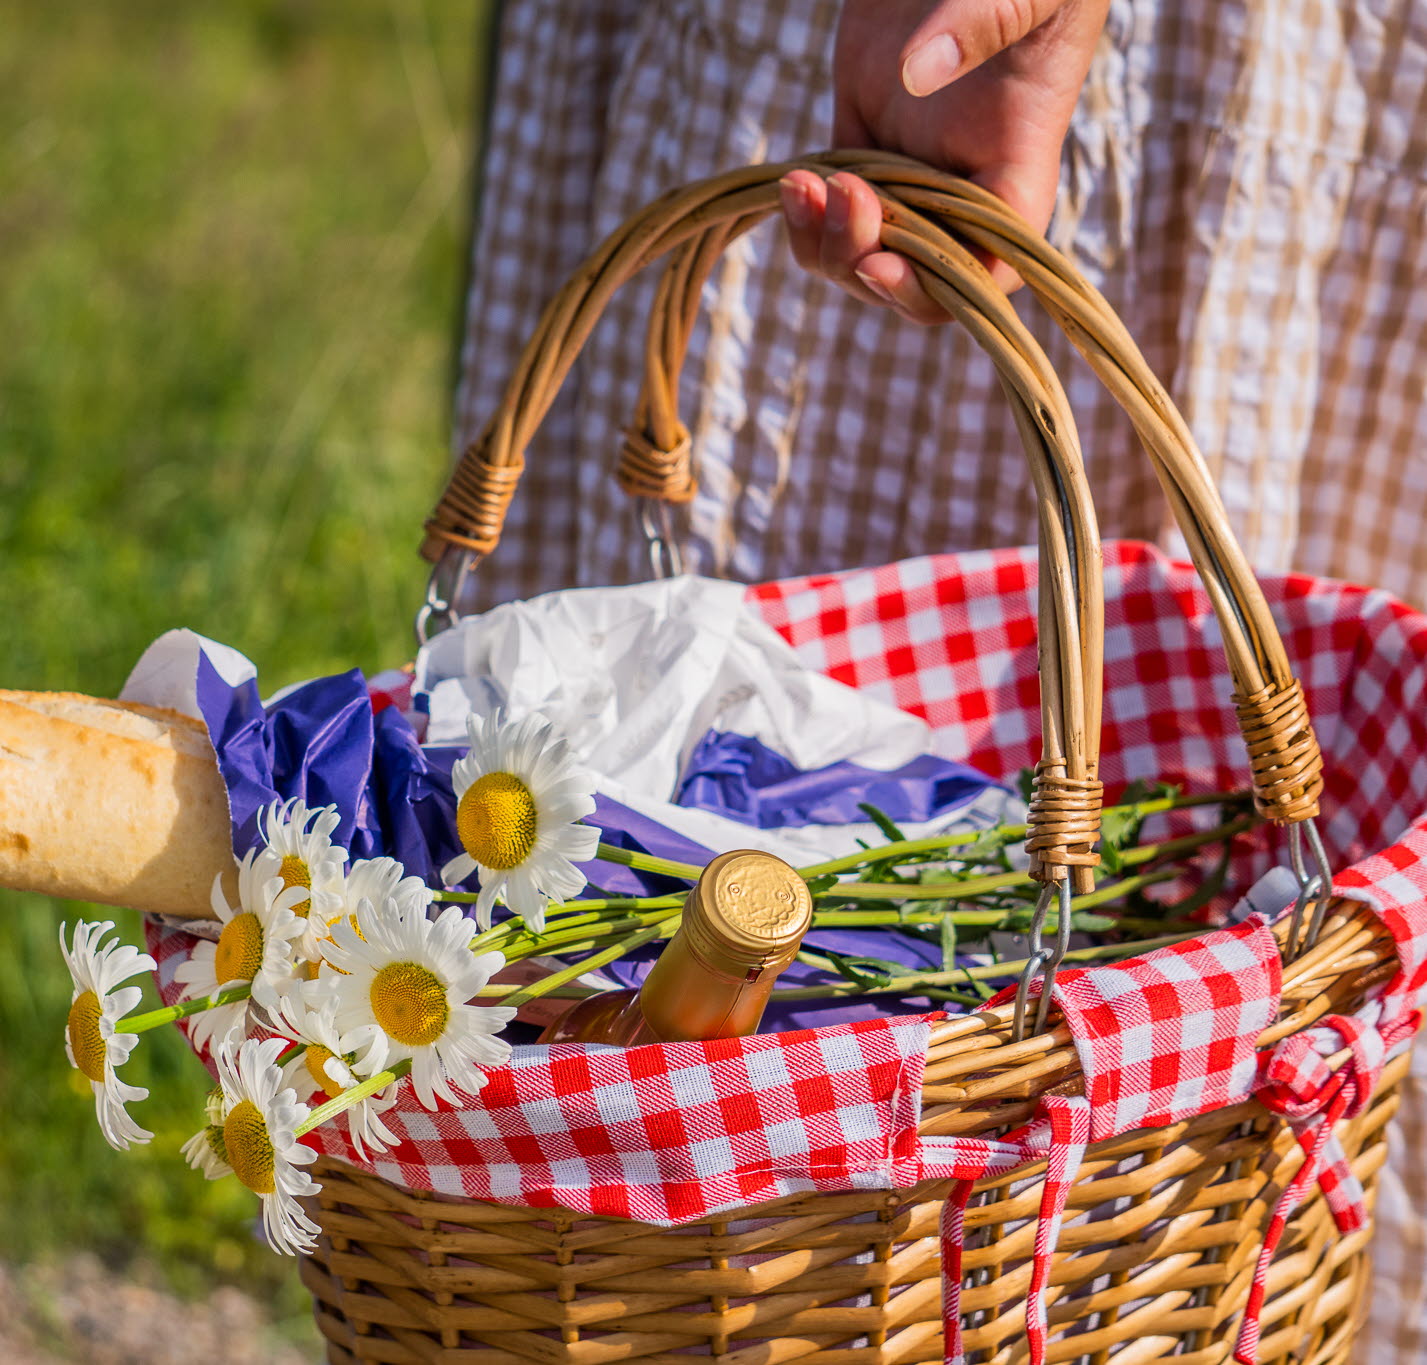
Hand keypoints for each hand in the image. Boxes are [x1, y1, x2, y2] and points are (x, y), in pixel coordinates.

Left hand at [781, 0, 1108, 314]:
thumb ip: (981, 25)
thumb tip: (915, 73)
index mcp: (1015, 181)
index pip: (984, 276)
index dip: (931, 288)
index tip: (882, 262)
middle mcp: (961, 194)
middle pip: (909, 282)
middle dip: (861, 261)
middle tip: (843, 196)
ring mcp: (908, 176)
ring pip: (858, 255)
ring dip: (822, 242)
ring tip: (803, 188)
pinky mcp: (862, 145)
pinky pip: (828, 210)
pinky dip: (803, 212)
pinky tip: (792, 181)